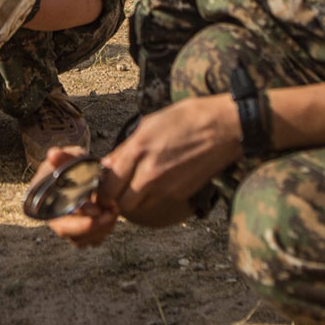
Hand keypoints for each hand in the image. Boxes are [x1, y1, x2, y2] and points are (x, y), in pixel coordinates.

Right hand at [31, 147, 120, 247]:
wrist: (82, 172)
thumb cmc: (73, 163)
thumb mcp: (70, 157)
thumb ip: (64, 157)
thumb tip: (53, 154)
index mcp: (41, 197)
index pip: (56, 215)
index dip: (78, 216)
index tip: (98, 209)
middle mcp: (48, 215)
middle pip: (66, 231)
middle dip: (92, 226)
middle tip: (112, 213)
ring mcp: (62, 225)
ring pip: (79, 239)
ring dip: (100, 229)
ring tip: (113, 211)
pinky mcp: (75, 232)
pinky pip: (88, 240)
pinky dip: (102, 232)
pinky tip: (110, 217)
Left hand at [96, 94, 240, 224]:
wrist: (224, 127)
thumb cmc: (187, 118)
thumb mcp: (148, 124)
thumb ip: (126, 149)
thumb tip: (108, 165)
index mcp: (138, 151)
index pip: (108, 186)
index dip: (101, 190)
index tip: (102, 185)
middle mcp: (150, 173)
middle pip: (121, 203)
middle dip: (116, 198)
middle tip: (117, 188)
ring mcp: (167, 187)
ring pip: (139, 205)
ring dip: (134, 199)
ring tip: (137, 183)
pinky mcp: (181, 193)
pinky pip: (158, 201)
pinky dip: (153, 196)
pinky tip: (158, 180)